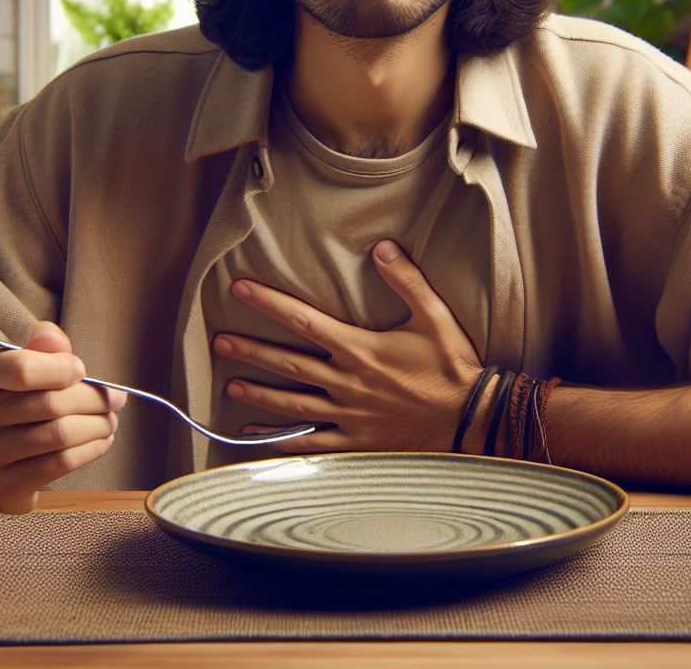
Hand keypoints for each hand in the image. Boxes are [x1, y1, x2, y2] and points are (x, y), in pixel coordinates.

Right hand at [0, 322, 126, 513]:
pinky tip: (100, 440)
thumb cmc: (16, 391)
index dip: (62, 369)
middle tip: (117, 398)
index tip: (83, 371)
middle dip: (95, 400)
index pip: (20, 369)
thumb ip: (44, 347)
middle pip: (50, 404)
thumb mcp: (25, 358)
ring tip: (110, 420)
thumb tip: (49, 335)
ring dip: (98, 425)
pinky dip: (90, 450)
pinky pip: (59, 464)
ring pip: (59, 436)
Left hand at [212, 240, 483, 452]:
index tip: (240, 290)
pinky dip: (284, 440)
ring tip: (230, 385)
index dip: (268, 303)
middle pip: (288, 363)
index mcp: (360, 349)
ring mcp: (348, 416)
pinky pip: (312, 443)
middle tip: (219, 342)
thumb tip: (382, 246)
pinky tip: (260, 439)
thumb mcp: (435, 316)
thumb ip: (407, 280)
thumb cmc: (452, 367)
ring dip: (260, 393)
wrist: (470, 420)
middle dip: (251, 350)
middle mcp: (346, 383)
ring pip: (293, 404)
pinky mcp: (356, 442)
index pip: (303, 320)